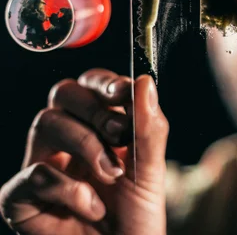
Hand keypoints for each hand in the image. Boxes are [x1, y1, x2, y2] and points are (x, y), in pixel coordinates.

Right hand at [0, 69, 169, 234]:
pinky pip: (33, 173)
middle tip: (120, 136)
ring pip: (46, 122)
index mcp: (98, 127)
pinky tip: (90, 206)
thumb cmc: (135, 217)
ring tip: (112, 175)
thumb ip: (149, 128)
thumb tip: (146, 81)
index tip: (125, 93)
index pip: (92, 84)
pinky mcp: (21, 199)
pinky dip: (68, 188)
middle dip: (95, 109)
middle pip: (63, 93)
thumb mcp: (151, 169)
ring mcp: (42, 165)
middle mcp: (67, 140)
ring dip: (86, 145)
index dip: (106, 83)